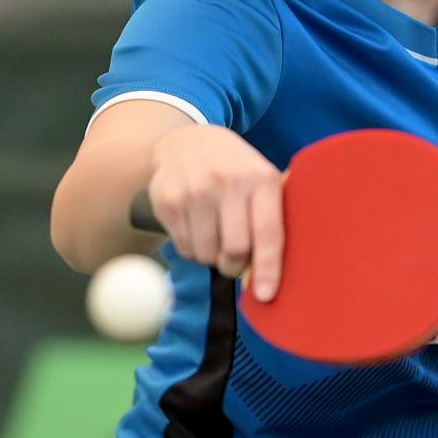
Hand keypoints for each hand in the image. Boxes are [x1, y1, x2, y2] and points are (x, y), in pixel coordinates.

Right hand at [144, 126, 285, 300]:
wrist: (187, 141)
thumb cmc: (235, 170)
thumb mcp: (261, 179)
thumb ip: (270, 217)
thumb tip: (269, 273)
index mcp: (261, 179)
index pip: (268, 233)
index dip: (267, 269)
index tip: (264, 295)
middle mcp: (227, 182)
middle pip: (234, 250)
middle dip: (235, 265)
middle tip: (234, 261)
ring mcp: (194, 190)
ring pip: (206, 253)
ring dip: (212, 257)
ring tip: (214, 237)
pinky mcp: (167, 200)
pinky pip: (184, 247)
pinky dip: (193, 248)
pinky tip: (196, 226)